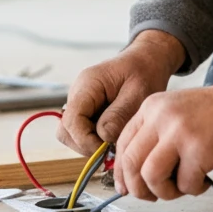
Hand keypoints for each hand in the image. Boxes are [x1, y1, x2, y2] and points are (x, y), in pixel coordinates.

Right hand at [57, 30, 184, 156]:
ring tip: (116, 141)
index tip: (107, 150)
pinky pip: (83, 133)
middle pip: (66, 131)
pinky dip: (96, 140)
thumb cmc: (144, 72)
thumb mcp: (139, 92)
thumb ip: (120, 114)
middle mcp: (78, 94)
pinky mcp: (87, 112)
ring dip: (91, 144)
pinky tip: (115, 136)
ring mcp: (81, 104)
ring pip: (72, 135)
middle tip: (112, 149)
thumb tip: (103, 138)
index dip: (85, 141)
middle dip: (86, 145)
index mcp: (87, 84)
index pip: (72, 120)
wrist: (146, 61)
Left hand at [114, 69, 212, 200]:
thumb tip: (135, 176)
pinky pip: (185, 184)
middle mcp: (161, 118)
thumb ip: (155, 135)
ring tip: (182, 187)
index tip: (128, 187)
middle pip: (131, 162)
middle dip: (139, 188)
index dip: (123, 172)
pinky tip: (205, 180)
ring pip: (151, 176)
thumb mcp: (176, 112)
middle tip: (153, 196)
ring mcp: (180, 133)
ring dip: (164, 192)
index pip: (122, 144)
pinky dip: (194, 189)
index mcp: (152, 107)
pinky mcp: (200, 150)